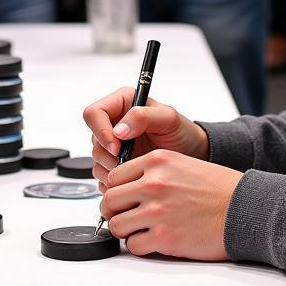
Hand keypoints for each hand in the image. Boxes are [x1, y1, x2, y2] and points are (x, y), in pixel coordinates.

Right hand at [84, 86, 208, 188]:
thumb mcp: (169, 118)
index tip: (116, 148)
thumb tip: (119, 130)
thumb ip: (143, 117)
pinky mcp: (115, 164)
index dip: (100, 131)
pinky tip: (131, 181)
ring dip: (111, 171)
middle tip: (127, 164)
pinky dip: (114, 182)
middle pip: (94, 140)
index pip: (94, 114)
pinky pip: (103, 175)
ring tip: (134, 173)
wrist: (192, 154)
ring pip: (96, 160)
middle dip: (108, 156)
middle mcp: (113, 123)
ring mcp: (113, 144)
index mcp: (121, 103)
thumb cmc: (182, 133)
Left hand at [102, 149, 242, 259]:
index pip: (114, 176)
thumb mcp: (182, 164)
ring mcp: (157, 211)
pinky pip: (133, 245)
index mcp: (157, 161)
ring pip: (116, 224)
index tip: (122, 199)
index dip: (116, 190)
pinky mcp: (165, 237)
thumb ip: (153, 172)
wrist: (244, 210)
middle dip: (114, 211)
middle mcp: (153, 183)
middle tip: (124, 217)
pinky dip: (139, 246)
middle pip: (109, 200)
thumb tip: (126, 188)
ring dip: (125, 230)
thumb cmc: (219, 189)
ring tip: (139, 230)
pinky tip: (152, 241)